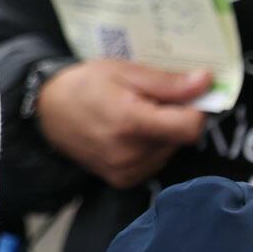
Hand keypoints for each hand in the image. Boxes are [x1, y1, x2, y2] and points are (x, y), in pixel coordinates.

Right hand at [36, 60, 211, 188]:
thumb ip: (167, 82)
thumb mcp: (124, 71)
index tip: (183, 95)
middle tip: (149, 102)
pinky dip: (150, 148)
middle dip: (174, 119)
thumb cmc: (84, 85)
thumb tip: (206, 82)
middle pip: (180, 139)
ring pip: (169, 152)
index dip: (194, 108)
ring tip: (135, 117)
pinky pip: (154, 164)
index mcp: (131, 122)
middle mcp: (129, 153)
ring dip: (162, 135)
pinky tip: (129, 135)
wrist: (46, 111)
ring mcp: (125, 170)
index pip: (190, 127)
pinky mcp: (121, 180)